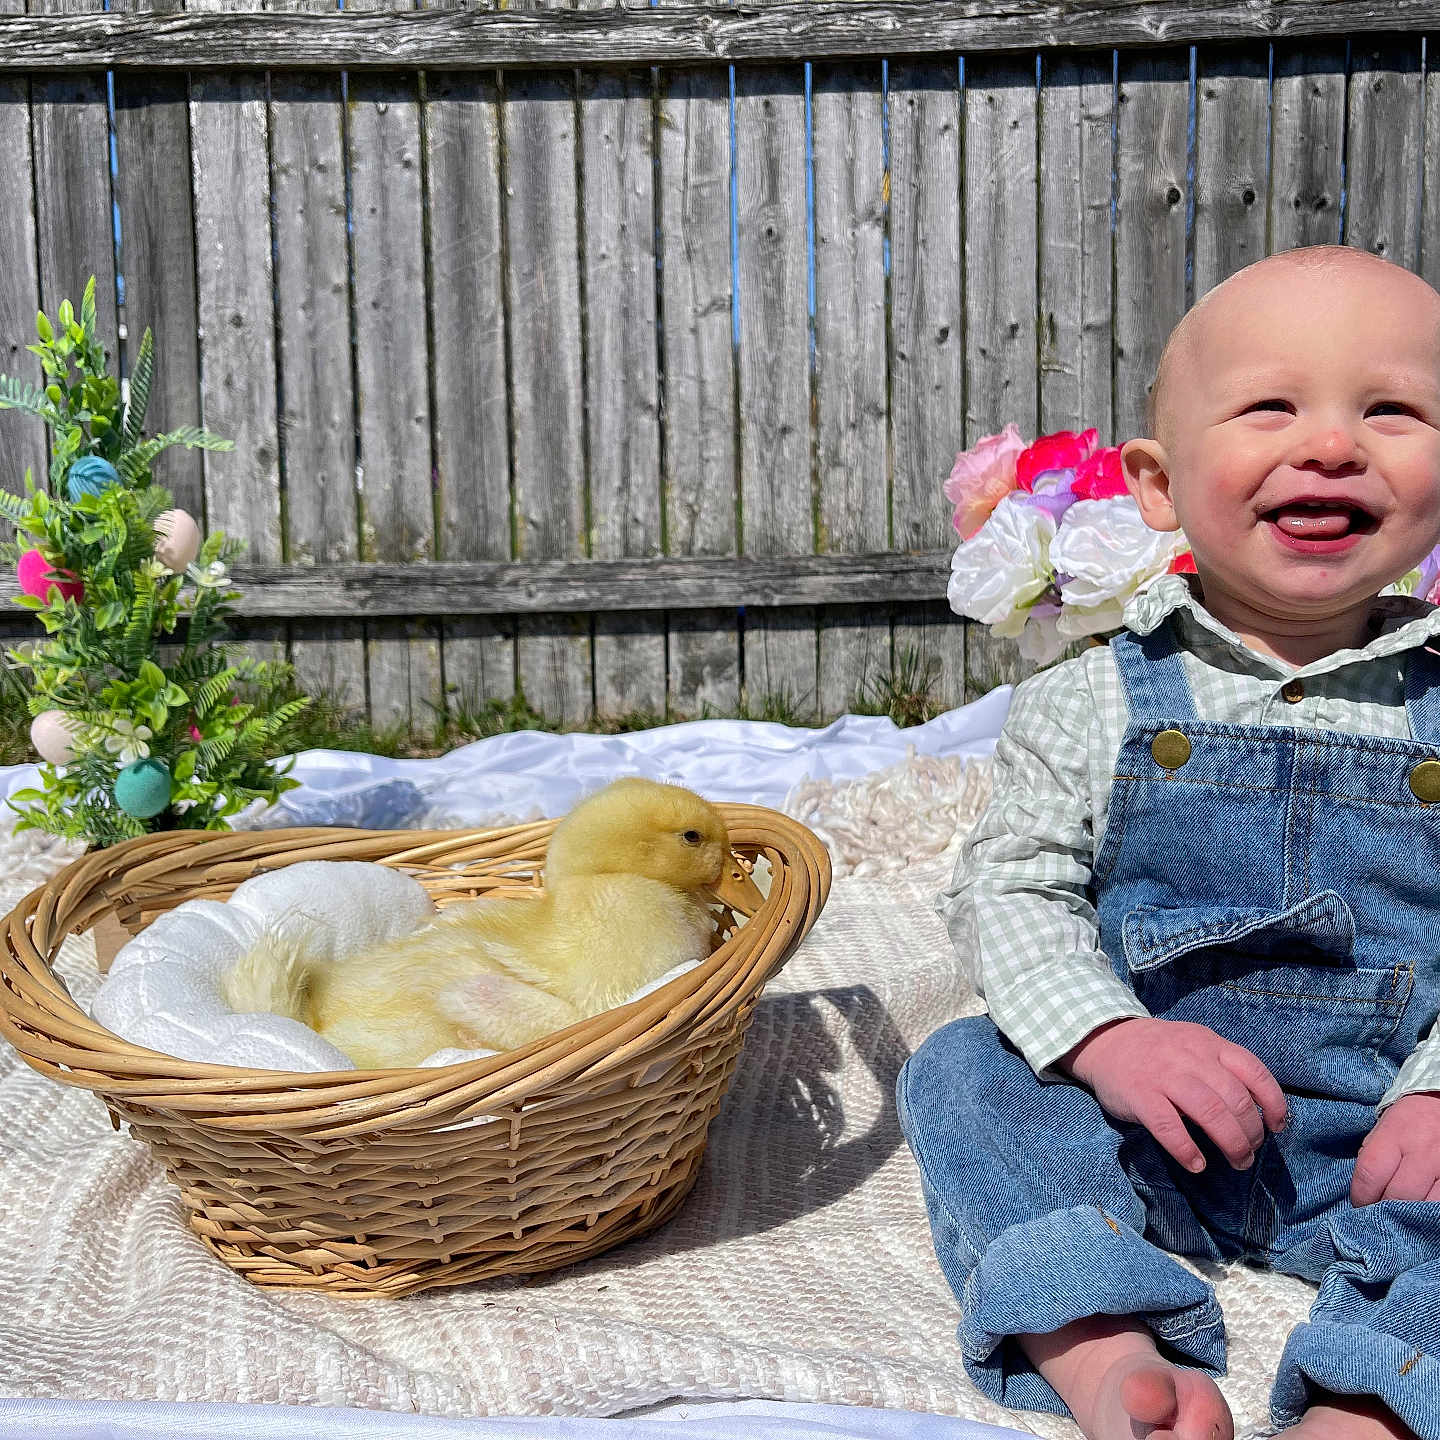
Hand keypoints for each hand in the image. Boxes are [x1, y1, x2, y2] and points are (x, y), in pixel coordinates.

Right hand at [1061, 1017, 1287, 1174]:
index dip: (1273, 1103)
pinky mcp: (1140, 1096)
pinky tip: (1197, 1164)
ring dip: (1231, 1144)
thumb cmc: (1158, 1050)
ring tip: (1237, 1161)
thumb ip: (1220, 1067)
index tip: (1277, 1127)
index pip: (1254, 1072)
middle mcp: (1191, 1058)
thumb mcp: (1194, 1044)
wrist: (1105, 1039)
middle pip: (1235, 1099)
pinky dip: (1188, 1150)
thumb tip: (1256, 1109)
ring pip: (1210, 1113)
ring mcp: (1165, 1076)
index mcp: (1209, 1044)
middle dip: (1251, 1134)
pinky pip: (1170, 1127)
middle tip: (1249, 1153)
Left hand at [1351, 1092, 1439, 1203]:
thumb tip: (1364, 1190)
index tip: (1360, 1203)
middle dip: (1386, 1208)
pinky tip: (1421, 1203)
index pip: (1370, 1173)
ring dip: (1412, 1213)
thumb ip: (1373, 1156)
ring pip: (1425, 1205)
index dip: (1361, 1195)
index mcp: (1395, 1135)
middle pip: (1399, 1195)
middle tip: (1380, 1209)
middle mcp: (1423, 1152)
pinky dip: (1430, 1210)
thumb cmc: (1410, 1119)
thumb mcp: (1385, 1128)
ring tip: (1404, 1208)